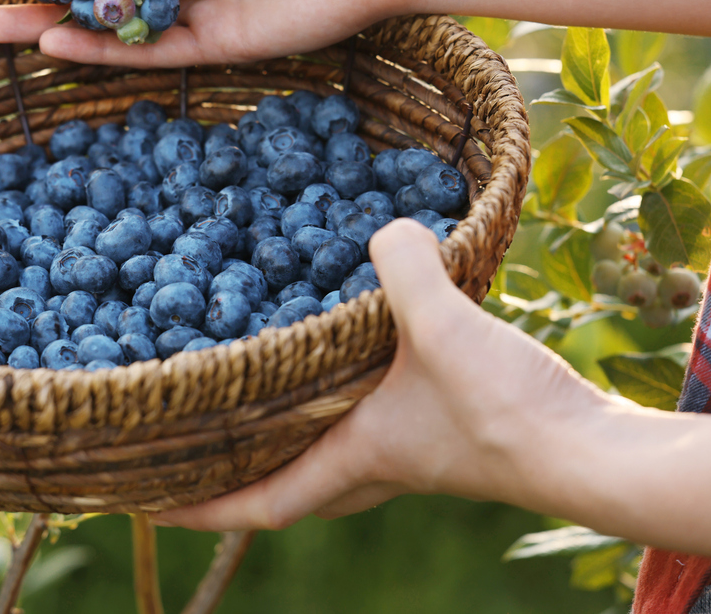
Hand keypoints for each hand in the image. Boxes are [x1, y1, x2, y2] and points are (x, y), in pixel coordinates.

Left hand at [153, 219, 610, 531]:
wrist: (588, 450)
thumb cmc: (504, 410)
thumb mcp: (439, 325)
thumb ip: (403, 267)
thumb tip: (384, 225)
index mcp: (350, 455)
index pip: (255, 503)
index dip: (197, 508)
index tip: (144, 502)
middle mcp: (371, 462)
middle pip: (286, 485)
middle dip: (237, 476)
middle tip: (195, 446)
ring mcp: (406, 449)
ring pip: (325, 450)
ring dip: (285, 433)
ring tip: (251, 393)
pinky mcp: (438, 428)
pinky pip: (367, 416)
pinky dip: (338, 394)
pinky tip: (345, 348)